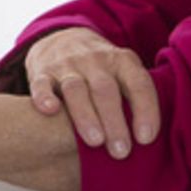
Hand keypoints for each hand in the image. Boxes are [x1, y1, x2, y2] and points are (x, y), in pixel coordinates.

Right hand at [24, 27, 159, 159]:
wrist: (62, 38)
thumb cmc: (102, 70)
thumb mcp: (123, 73)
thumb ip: (135, 98)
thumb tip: (149, 142)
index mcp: (122, 61)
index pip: (138, 83)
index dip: (145, 109)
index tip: (145, 138)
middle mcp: (95, 60)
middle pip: (105, 89)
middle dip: (114, 121)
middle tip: (121, 151)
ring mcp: (67, 65)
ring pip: (75, 88)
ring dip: (86, 115)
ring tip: (95, 142)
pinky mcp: (42, 72)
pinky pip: (41, 83)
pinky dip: (44, 97)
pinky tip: (50, 111)